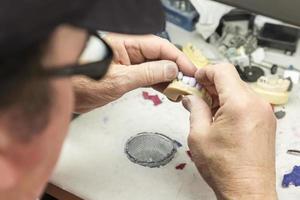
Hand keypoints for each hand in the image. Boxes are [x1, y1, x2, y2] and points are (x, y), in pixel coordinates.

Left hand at [73, 33, 195, 112]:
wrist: (64, 94)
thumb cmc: (80, 82)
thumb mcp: (119, 79)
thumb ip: (147, 73)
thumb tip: (170, 69)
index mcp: (126, 43)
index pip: (160, 46)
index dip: (178, 58)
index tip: (190, 71)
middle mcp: (129, 51)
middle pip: (160, 56)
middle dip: (176, 69)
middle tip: (188, 83)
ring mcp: (128, 63)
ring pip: (156, 67)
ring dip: (169, 78)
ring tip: (180, 90)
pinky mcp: (126, 75)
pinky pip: (148, 76)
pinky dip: (159, 84)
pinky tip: (168, 90)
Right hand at [182, 64, 276, 199]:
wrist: (248, 191)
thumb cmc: (227, 169)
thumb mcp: (199, 135)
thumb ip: (194, 109)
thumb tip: (191, 97)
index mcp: (240, 104)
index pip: (222, 70)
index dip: (205, 71)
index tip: (194, 79)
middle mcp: (256, 104)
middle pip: (230, 79)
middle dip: (210, 84)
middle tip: (194, 95)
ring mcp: (264, 112)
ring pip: (238, 90)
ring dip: (220, 95)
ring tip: (205, 110)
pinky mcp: (265, 121)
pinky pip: (245, 102)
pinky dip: (230, 104)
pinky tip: (218, 117)